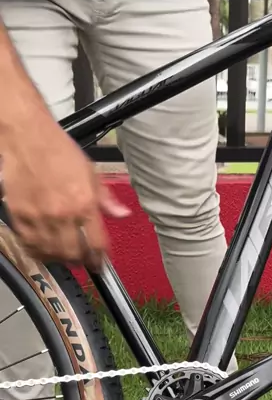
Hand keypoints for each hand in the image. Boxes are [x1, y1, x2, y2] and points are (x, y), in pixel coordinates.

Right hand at [0, 109, 129, 270]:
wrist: (27, 137)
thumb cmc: (59, 151)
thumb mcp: (91, 172)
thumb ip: (106, 199)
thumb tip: (123, 215)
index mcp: (84, 203)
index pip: (97, 245)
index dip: (100, 259)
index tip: (100, 263)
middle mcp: (63, 214)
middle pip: (74, 254)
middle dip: (81, 261)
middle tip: (82, 261)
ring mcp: (40, 218)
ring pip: (52, 254)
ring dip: (60, 260)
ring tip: (64, 257)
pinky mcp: (20, 216)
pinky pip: (30, 246)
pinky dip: (39, 252)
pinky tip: (44, 250)